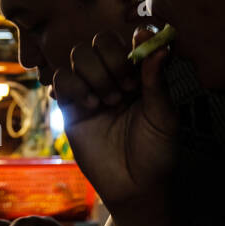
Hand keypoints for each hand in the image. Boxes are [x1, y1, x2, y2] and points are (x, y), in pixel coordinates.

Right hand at [52, 29, 177, 213]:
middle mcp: (114, 76)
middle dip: (112, 62)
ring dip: (94, 75)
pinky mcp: (70, 106)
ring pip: (80, 55)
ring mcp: (90, 89)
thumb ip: (157, 80)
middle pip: (100, 41)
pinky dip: (73, 87)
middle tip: (126, 90)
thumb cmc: (156, 151)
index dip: (132, 44)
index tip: (138, 65)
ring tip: (108, 103)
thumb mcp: (164, 115)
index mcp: (140, 74)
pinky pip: (60, 79)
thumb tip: (159, 44)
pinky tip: (89, 107)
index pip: (130, 40)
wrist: (133, 185)